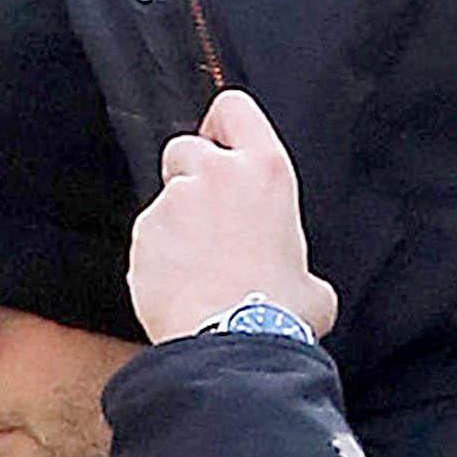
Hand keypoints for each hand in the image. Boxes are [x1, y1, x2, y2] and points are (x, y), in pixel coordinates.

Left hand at [126, 88, 337, 347]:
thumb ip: (298, 264)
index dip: (220, 124)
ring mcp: (173, 203)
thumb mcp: (313, 284)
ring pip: (163, 200)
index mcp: (265, 172)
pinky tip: (178, 291)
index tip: (219, 145)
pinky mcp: (143, 236)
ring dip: (175, 227)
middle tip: (208, 223)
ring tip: (197, 273)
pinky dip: (156, 261)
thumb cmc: (279, 317)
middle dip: (190, 178)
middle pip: (185, 148)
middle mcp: (215, 175)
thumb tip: (301, 286)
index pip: (233, 108)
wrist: (232, 348)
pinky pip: (145, 241)